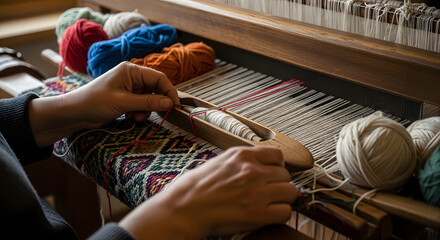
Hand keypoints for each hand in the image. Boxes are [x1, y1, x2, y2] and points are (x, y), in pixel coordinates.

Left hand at [29, 62, 178, 146]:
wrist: (75, 113)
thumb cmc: (95, 102)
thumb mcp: (124, 102)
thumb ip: (148, 102)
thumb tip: (170, 103)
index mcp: (131, 70)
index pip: (159, 78)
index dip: (169, 91)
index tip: (175, 106)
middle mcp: (132, 77)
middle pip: (155, 89)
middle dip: (155, 103)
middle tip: (155, 115)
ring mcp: (129, 88)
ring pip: (149, 99)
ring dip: (146, 110)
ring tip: (136, 118)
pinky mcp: (125, 99)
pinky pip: (141, 105)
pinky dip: (139, 113)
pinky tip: (130, 118)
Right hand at [119, 146, 296, 239]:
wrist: (182, 209)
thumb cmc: (194, 188)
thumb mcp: (219, 162)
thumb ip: (242, 161)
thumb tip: (261, 166)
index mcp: (241, 155)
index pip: (278, 155)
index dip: (277, 166)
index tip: (272, 174)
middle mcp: (251, 170)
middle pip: (286, 175)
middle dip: (279, 184)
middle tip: (268, 193)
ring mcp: (256, 192)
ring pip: (290, 192)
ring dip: (282, 199)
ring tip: (269, 204)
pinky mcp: (256, 214)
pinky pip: (285, 212)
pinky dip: (279, 215)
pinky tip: (267, 216)